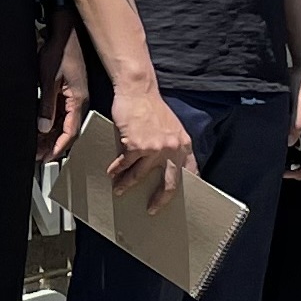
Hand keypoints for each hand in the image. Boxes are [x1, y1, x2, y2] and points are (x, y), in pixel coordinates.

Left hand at [36, 10, 88, 162]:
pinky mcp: (69, 91)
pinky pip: (61, 113)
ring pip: (63, 123)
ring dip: (51, 136)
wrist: (65, 32)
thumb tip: (43, 127)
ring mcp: (74, 97)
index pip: (70, 133)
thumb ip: (46, 105)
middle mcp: (78, 101)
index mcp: (78, 101)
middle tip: (37, 156)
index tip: (46, 158)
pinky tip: (41, 128)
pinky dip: (51, 123)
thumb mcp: (49, 79)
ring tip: (37, 146)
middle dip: (52, 145)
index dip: (58, 147)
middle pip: (67, 131)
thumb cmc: (60, 51)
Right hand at [106, 79, 193, 208]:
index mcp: (184, 144)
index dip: (184, 189)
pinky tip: (111, 174)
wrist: (138, 91)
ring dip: (127, 185)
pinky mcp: (136, 146)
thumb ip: (173, 144)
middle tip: (153, 209)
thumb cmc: (153, 107)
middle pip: (169, 184)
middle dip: (160, 200)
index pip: (189, 173)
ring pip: (140, 176)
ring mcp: (154, 149)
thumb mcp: (172, 126)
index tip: (177, 200)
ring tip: (120, 190)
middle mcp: (172, 149)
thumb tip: (169, 163)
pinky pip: (124, 164)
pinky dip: (116, 170)